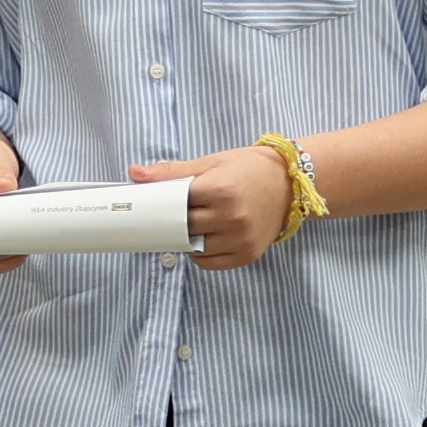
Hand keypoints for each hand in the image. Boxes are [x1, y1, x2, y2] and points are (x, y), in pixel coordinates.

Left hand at [134, 146, 297, 269]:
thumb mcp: (211, 163)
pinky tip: (204, 238)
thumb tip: (135, 174)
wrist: (290, 183)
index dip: (163, 205)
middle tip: (171, 214)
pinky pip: (210, 263)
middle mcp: (232, 217)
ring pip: (195, 248)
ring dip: (187, 238)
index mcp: (220, 190)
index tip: (156, 205)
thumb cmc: (249, 169)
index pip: (175, 204)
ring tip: (193, 224)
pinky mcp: (248, 254)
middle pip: (183, 227)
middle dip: (174, 222)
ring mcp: (241, 238)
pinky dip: (201, 254)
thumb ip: (173, 172)